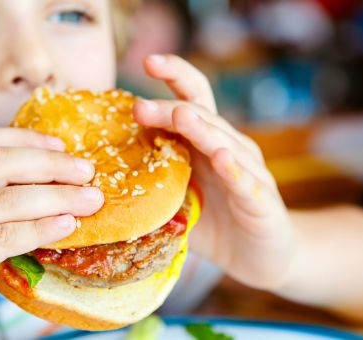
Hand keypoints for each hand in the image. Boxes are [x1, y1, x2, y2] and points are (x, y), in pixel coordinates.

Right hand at [0, 128, 103, 337]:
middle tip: (88, 171)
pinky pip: (2, 237)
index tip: (62, 146)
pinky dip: (39, 229)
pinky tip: (65, 226)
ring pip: (7, 199)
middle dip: (51, 165)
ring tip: (91, 200)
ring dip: (57, 197)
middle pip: (1, 163)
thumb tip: (45, 203)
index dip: (27, 138)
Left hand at [133, 54, 294, 289]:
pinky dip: (234, 170)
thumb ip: (153, 180)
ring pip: (224, 143)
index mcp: (207, 143)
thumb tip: (101, 173)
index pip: (192, 99)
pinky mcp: (261, 201)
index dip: (175, 76)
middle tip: (139, 107)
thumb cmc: (215, 222)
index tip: (147, 61)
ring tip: (179, 117)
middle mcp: (230, 149)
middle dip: (170, 109)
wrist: (260, 257)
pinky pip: (246, 182)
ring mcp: (248, 172)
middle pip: (201, 117)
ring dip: (201, 129)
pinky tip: (221, 158)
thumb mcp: (177, 198)